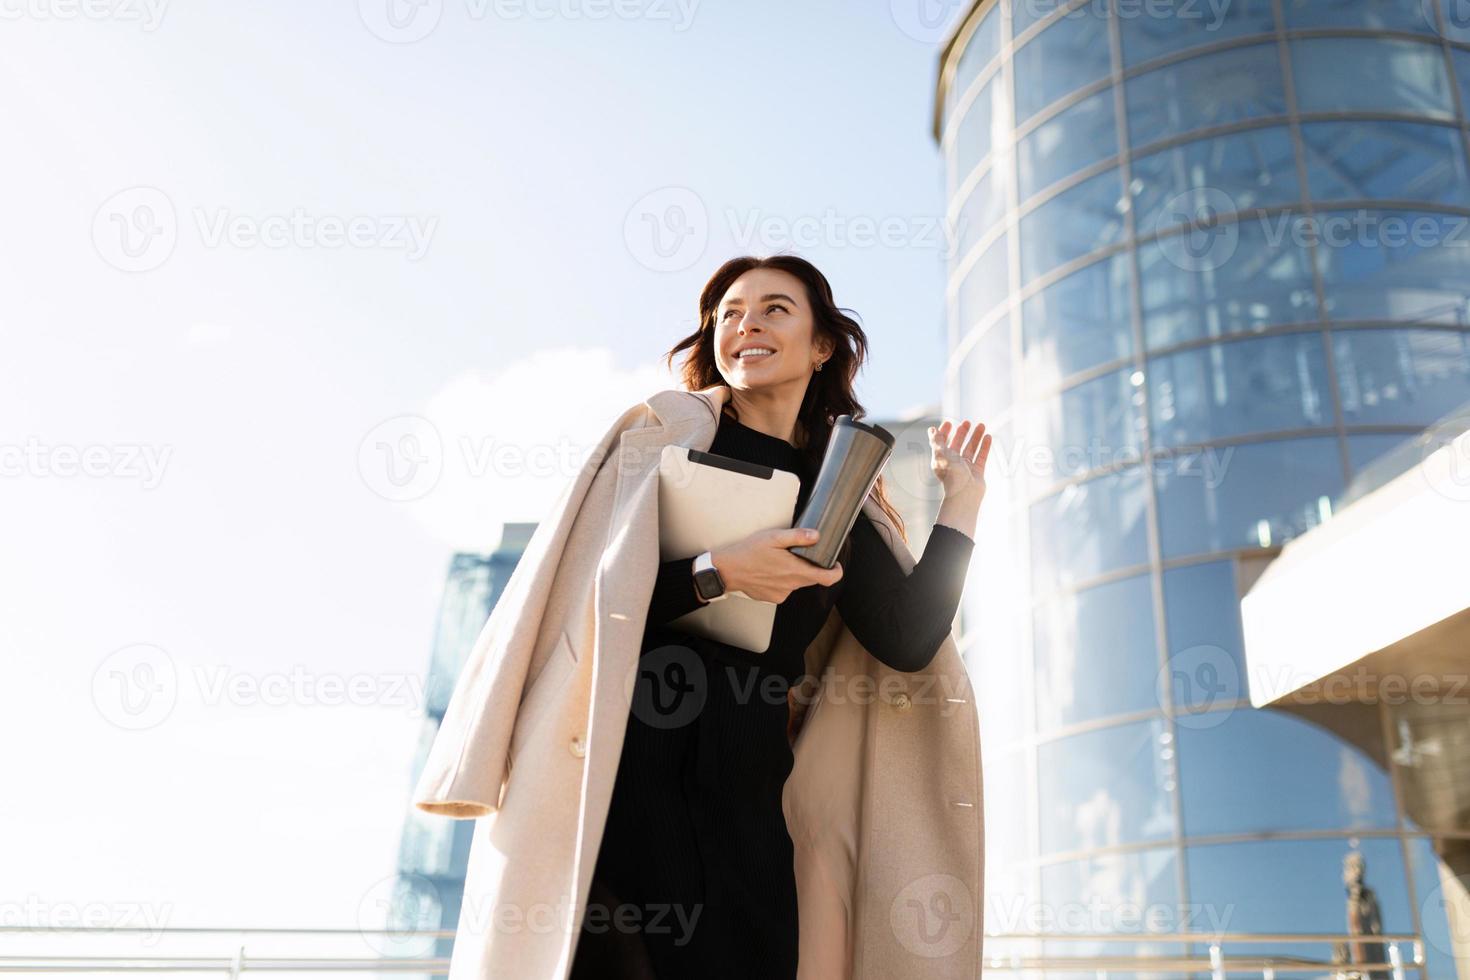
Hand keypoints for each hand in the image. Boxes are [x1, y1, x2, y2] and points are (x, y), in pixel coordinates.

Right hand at [709, 527, 842, 603]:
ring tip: (778, 561)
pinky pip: (785, 589)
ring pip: (797, 583)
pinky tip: (769, 571)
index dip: (836, 572)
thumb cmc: (748, 552)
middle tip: (799, 554)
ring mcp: (782, 594)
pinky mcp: (773, 598)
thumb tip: (816, 535)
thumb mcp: (773, 537)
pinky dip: (782, 580)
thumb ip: (797, 537)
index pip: (828, 578)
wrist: (727, 570)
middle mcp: (791, 585)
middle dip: (811, 567)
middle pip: (813, 579)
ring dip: (794, 573)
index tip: (835, 564)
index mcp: (795, 570)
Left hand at [929, 418, 991, 504]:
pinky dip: (985, 446)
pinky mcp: (977, 472)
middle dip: (962, 433)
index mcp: (941, 459)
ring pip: (971, 449)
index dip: (944, 432)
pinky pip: (981, 456)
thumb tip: (932, 429)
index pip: (942, 443)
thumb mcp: (941, 454)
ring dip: (976, 436)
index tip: (949, 422)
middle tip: (967, 422)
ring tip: (982, 425)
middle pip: (957, 444)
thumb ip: (936, 441)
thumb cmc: (951, 474)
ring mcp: (966, 468)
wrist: (964, 494)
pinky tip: (988, 436)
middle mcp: (953, 463)